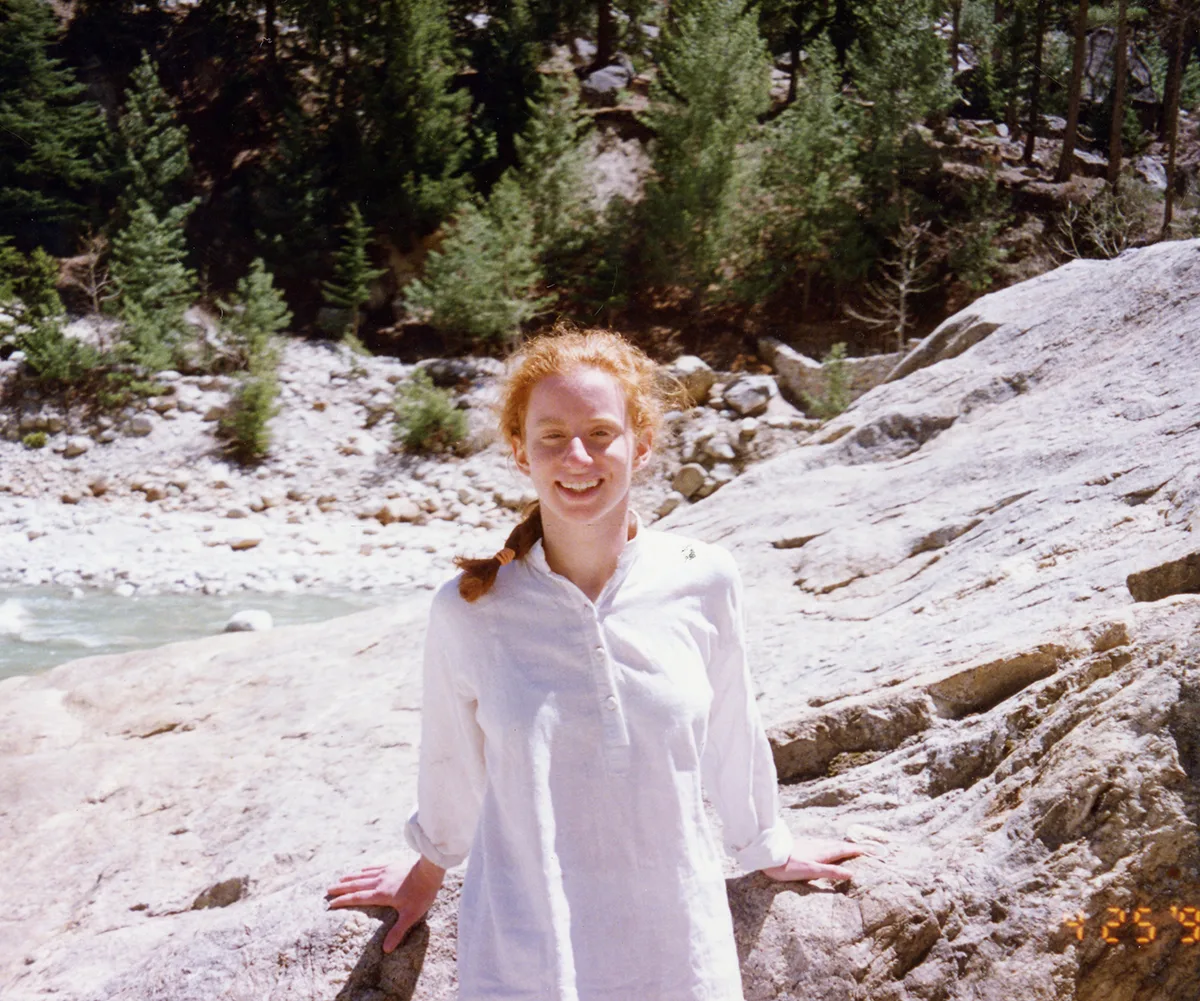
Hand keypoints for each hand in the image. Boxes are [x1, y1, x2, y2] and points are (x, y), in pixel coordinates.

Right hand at [326, 857, 445, 952]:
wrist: (430, 871)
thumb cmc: (421, 894)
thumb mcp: (410, 916)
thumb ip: (397, 932)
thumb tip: (386, 949)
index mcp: (381, 894)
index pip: (358, 898)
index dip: (343, 901)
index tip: (331, 903)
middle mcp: (379, 882)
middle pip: (356, 885)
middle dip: (341, 888)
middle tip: (328, 889)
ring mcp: (385, 872)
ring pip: (363, 875)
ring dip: (351, 877)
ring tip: (340, 879)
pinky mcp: (392, 865)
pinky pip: (375, 867)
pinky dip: (366, 870)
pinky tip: (362, 869)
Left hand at [761, 838, 871, 882]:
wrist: (768, 855)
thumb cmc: (788, 866)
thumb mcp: (812, 871)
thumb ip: (830, 872)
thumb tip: (851, 873)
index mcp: (822, 853)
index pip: (844, 850)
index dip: (857, 850)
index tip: (870, 849)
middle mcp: (818, 847)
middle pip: (839, 845)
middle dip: (852, 846)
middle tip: (865, 847)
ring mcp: (810, 845)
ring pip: (830, 844)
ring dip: (841, 845)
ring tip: (849, 847)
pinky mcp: (802, 847)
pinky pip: (822, 845)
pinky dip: (830, 846)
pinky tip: (825, 848)